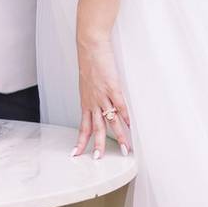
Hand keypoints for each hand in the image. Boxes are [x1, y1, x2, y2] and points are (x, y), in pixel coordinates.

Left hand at [73, 36, 132, 158]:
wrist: (90, 47)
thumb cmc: (90, 64)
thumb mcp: (87, 85)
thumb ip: (93, 97)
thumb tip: (98, 106)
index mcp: (86, 102)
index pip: (83, 126)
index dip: (80, 141)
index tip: (76, 154)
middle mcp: (93, 101)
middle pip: (96, 128)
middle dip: (98, 145)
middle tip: (98, 159)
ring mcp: (103, 95)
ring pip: (110, 120)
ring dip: (118, 136)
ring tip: (124, 149)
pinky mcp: (112, 86)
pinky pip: (120, 104)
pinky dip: (125, 115)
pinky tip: (130, 125)